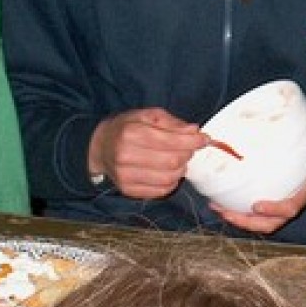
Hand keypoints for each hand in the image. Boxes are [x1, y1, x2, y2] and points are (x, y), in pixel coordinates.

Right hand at [89, 107, 203, 198]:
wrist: (100, 147)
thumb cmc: (128, 127)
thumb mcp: (148, 115)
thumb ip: (172, 122)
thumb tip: (194, 131)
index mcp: (131, 133)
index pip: (171, 141)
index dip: (193, 141)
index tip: (204, 139)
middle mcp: (126, 156)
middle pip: (173, 161)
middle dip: (188, 154)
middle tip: (189, 148)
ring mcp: (125, 176)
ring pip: (169, 178)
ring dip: (181, 169)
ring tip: (178, 160)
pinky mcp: (128, 190)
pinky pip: (160, 191)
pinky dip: (171, 182)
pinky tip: (169, 171)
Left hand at [210, 126, 305, 233]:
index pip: (291, 207)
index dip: (274, 210)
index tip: (256, 206)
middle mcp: (295, 200)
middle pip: (272, 222)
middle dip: (248, 222)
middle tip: (226, 211)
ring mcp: (285, 200)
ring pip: (262, 221)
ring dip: (240, 218)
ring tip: (218, 207)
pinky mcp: (277, 196)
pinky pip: (258, 210)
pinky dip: (240, 208)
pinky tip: (224, 198)